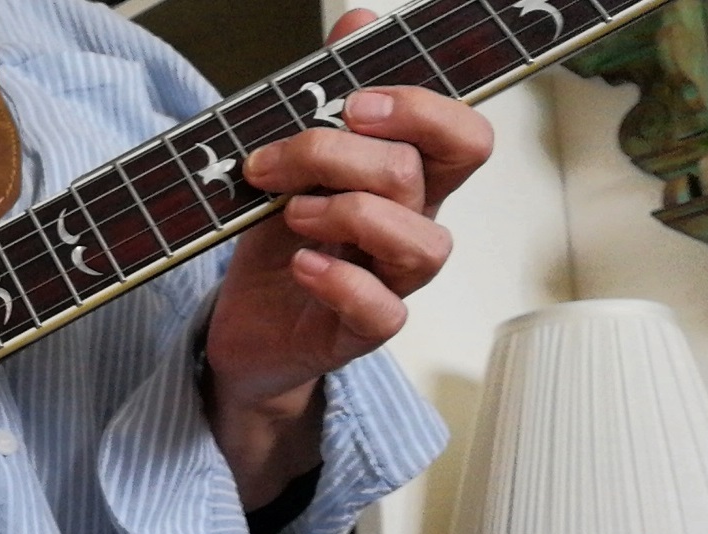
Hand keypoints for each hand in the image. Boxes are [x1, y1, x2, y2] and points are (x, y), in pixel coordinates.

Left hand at [205, 9, 493, 506]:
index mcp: (404, 179)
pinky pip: (384, 309)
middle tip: (281, 159)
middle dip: (344, 154)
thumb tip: (359, 21)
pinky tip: (302, 264)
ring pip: (420, 242)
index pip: (461, 136)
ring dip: (347, 214)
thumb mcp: (291, 164)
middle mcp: (409, 225)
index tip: (352, 101)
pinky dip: (341, 281)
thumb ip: (325, 96)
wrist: (247, 327)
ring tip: (293, 214)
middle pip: (422, 173)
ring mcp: (393, 279)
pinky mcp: (364, 328)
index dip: (422, 109)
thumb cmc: (278, 245)